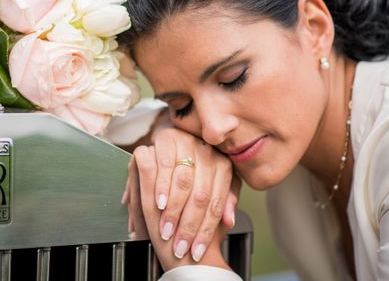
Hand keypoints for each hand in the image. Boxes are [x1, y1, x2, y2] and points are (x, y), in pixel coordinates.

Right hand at [123, 122, 240, 261]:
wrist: (172, 143)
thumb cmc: (194, 172)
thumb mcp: (213, 187)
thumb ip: (224, 201)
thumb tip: (229, 220)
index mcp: (222, 164)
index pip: (216, 203)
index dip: (206, 229)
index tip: (197, 250)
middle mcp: (206, 150)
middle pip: (201, 195)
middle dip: (189, 225)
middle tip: (181, 246)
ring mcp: (186, 141)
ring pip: (184, 182)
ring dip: (174, 210)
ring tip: (167, 230)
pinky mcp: (165, 138)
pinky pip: (165, 166)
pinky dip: (161, 187)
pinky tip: (158, 203)